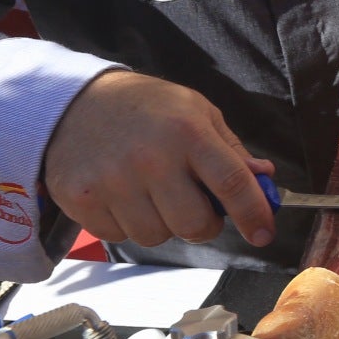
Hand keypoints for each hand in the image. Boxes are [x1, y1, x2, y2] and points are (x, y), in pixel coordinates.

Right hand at [44, 71, 275, 248]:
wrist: (75, 101)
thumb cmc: (147, 108)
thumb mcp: (197, 112)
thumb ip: (230, 150)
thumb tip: (264, 179)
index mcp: (188, 131)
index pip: (232, 183)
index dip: (254, 214)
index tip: (263, 233)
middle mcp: (151, 157)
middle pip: (194, 225)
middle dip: (203, 224)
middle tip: (195, 206)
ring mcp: (112, 181)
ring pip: (155, 237)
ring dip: (161, 224)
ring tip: (151, 192)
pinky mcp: (81, 199)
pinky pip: (118, 237)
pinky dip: (126, 224)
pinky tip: (121, 194)